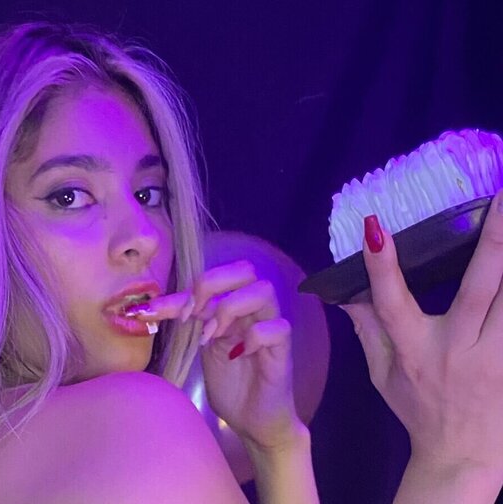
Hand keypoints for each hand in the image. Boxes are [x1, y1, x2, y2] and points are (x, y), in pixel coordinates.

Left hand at [130, 259, 303, 449]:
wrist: (253, 421)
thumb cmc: (229, 383)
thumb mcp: (201, 347)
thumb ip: (188, 322)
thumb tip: (147, 308)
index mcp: (231, 307)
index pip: (209, 282)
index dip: (177, 293)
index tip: (150, 311)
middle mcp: (252, 311)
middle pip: (245, 269)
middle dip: (212, 284)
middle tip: (192, 313)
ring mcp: (270, 327)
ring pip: (264, 290)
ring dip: (231, 308)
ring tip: (212, 335)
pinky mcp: (283, 350)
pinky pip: (278, 327)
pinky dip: (255, 335)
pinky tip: (238, 353)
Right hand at [340, 189, 502, 478]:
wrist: (462, 457)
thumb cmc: (419, 409)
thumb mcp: (382, 374)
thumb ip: (368, 330)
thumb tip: (344, 292)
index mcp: (415, 349)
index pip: (391, 301)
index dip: (380, 265)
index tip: (374, 227)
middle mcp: (457, 350)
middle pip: (479, 290)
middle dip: (493, 242)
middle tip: (502, 199)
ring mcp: (496, 359)